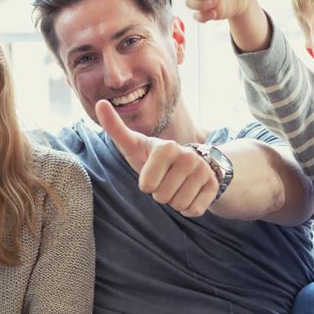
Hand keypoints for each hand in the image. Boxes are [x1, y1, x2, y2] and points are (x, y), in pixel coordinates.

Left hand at [96, 99, 218, 216]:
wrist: (190, 162)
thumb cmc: (154, 157)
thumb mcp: (135, 144)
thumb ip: (115, 127)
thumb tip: (99, 103)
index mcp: (167, 148)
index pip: (148, 186)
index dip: (146, 185)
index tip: (152, 172)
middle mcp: (188, 157)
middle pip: (163, 197)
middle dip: (161, 193)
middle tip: (166, 180)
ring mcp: (203, 171)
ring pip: (179, 204)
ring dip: (174, 200)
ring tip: (177, 185)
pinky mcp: (214, 185)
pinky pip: (194, 210)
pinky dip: (188, 208)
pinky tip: (190, 192)